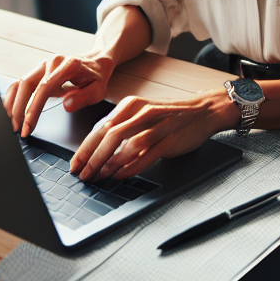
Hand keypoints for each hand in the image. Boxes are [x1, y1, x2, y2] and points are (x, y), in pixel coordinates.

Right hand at [3, 52, 114, 136]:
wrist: (96, 62)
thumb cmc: (97, 77)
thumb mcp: (98, 90)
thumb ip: (83, 97)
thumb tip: (66, 105)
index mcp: (68, 65)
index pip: (44, 87)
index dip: (33, 108)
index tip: (28, 126)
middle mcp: (52, 62)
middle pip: (27, 84)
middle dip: (19, 110)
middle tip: (18, 130)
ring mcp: (43, 65)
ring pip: (20, 83)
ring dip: (13, 104)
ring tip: (13, 124)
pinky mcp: (38, 71)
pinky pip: (21, 83)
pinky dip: (13, 98)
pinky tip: (10, 112)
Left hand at [71, 89, 238, 181]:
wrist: (203, 111)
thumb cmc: (170, 114)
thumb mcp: (142, 114)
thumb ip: (123, 128)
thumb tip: (97, 150)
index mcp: (131, 105)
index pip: (101, 127)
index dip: (85, 147)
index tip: (76, 163)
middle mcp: (142, 113)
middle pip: (110, 135)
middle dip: (93, 157)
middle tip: (83, 173)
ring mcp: (157, 125)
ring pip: (127, 144)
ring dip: (110, 163)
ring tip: (100, 176)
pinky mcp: (170, 138)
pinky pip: (147, 154)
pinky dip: (131, 167)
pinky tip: (121, 175)